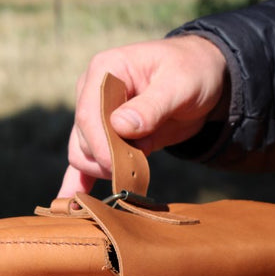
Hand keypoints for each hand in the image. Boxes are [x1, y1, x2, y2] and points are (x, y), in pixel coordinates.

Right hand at [58, 35, 227, 196]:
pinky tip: (74, 204)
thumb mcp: (180, 84)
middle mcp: (91, 92)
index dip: (102, 146)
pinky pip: (85, 161)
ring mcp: (95, 115)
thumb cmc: (191, 72)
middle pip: (83, 140)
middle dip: (109, 160)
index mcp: (105, 71)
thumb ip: (151, 106)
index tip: (121, 165)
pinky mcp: (105, 137)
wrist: (201, 79)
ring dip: (106, 170)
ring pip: (83, 155)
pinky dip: (78, 182)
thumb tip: (120, 126)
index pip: (88, 116)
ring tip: (136, 173)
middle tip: (142, 167)